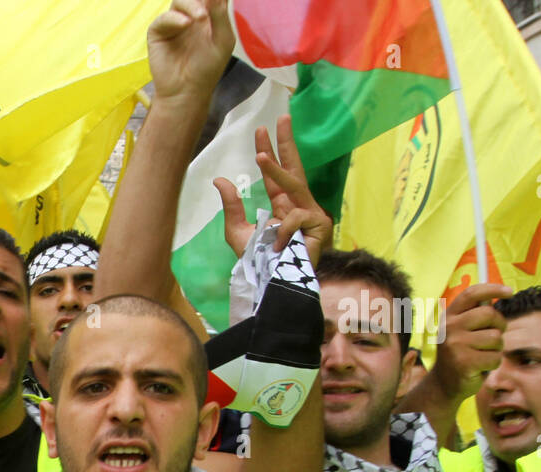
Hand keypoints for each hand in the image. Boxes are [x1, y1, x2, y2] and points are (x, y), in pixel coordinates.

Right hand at [147, 0, 233, 104]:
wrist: (187, 92)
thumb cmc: (207, 69)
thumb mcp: (223, 40)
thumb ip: (220, 13)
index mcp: (208, 15)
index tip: (217, 1)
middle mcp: (190, 15)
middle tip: (208, 8)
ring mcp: (174, 22)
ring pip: (180, 0)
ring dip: (191, 5)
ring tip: (201, 17)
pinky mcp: (158, 32)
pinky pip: (164, 18)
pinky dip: (175, 18)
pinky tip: (186, 24)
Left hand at [214, 114, 332, 264]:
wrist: (273, 284)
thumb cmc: (259, 263)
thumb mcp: (238, 232)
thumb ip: (231, 207)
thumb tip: (220, 179)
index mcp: (281, 205)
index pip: (276, 173)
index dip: (271, 151)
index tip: (261, 130)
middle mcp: (297, 205)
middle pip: (293, 167)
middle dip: (286, 142)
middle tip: (279, 117)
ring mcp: (310, 213)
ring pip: (293, 183)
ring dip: (275, 168)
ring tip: (260, 155)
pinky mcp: (320, 225)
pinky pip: (295, 216)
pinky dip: (282, 230)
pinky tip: (278, 244)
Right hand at [432, 283, 511, 401]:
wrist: (444, 384)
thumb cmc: (461, 353)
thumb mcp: (462, 331)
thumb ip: (476, 313)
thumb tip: (500, 293)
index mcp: (449, 317)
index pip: (471, 294)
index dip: (492, 289)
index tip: (510, 292)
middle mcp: (449, 328)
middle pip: (490, 314)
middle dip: (499, 325)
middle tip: (493, 337)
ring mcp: (455, 345)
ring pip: (496, 337)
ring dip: (496, 348)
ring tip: (482, 355)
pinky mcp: (464, 362)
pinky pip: (495, 357)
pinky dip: (493, 364)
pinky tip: (480, 367)